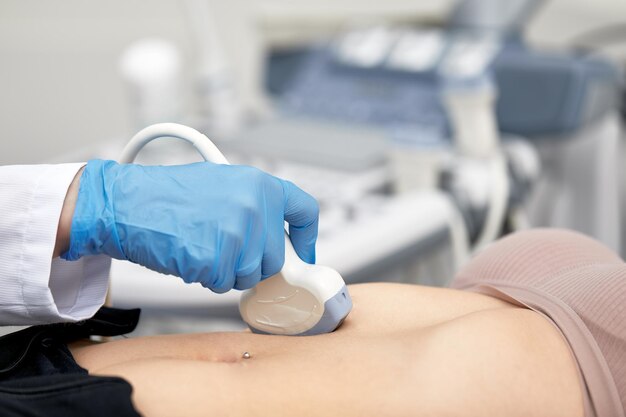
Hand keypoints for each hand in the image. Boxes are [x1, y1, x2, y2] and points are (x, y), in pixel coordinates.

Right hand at [62, 160, 318, 292]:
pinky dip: (205, 278)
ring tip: (201, 246)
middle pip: (275, 258)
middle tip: (224, 249)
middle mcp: (254, 207)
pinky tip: (188, 255)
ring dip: (227, 272)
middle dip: (252, 262)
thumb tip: (272, 232)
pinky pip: (222, 284)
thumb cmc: (166, 194)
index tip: (304, 253)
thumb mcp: (220, 182)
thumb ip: (253, 204)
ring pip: (250, 275)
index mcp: (260, 184)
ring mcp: (237, 234)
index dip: (306, 238)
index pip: (304, 211)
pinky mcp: (216, 260)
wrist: (125, 203)